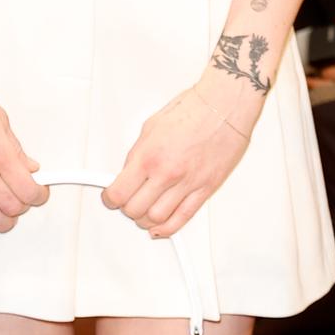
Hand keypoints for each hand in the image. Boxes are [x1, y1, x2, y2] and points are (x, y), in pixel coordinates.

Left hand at [104, 71, 255, 237]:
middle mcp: (167, 172)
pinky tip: (160, 228)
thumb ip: (138, 154)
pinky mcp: (206, 189)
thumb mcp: (151, 127)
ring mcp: (188, 183)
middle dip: (127, 209)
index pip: (119, 192)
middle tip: (127, 203)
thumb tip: (130, 172)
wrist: (224, 106)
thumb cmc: (193, 109)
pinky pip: (183, 218)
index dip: (110, 199)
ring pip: (157, 219)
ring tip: (143, 212)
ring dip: (145, 220)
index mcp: (149, 156)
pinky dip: (168, 229)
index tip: (110, 198)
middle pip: (136, 210)